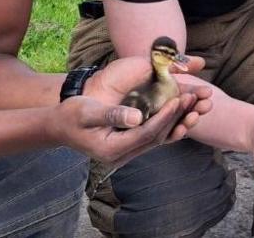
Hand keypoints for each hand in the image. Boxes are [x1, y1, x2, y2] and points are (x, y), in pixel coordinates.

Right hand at [53, 56, 210, 166]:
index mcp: (112, 148)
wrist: (60, 126)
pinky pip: (153, 136)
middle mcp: (122, 155)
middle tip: (193, 98)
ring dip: (176, 121)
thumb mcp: (87, 112)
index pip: (146, 133)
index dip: (164, 117)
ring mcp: (127, 152)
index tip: (178, 100)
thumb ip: (112, 115)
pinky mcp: (130, 146)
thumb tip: (137, 117)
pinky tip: (180, 109)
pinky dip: (167, 123)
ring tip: (192, 102)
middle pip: (157, 137)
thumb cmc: (71, 115)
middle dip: (176, 117)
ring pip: (158, 138)